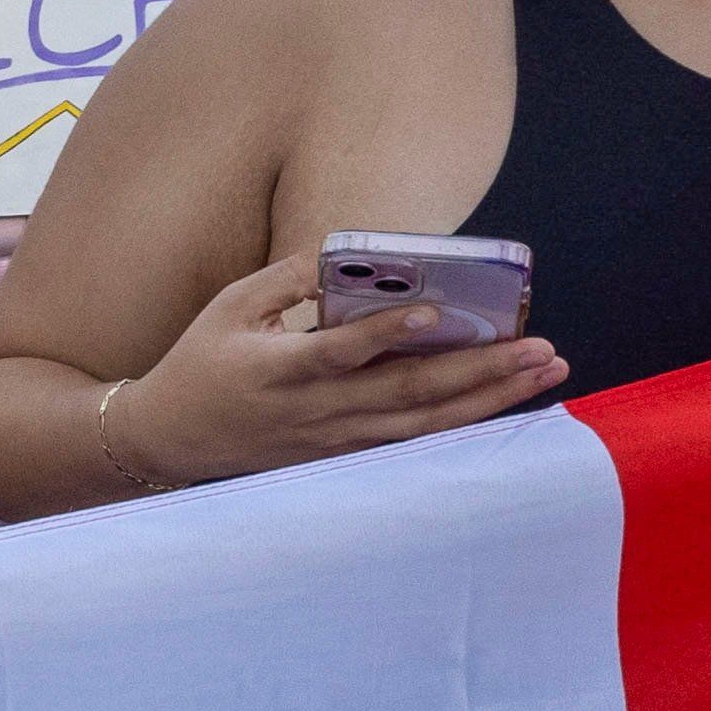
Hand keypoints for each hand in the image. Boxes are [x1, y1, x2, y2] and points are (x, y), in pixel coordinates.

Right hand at [95, 250, 561, 493]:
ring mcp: (334, 441)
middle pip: (408, 394)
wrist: (168, 441)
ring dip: (488, 398)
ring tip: (542, 371)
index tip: (433, 312)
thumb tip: (348, 253)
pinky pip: (413, 441)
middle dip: (480, 370)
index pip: (339, 352)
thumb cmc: (200, 363)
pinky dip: (462, 421)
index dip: (386, 334)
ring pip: (424, 424)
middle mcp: (315, 412)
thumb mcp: (229, 307)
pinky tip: (503, 401)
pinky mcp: (343, 457)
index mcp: (279, 370)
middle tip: (540, 347)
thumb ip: (288, 278)